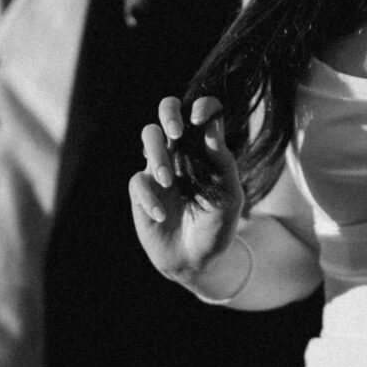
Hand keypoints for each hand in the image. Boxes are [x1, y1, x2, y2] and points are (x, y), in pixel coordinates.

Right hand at [130, 94, 242, 284]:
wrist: (197, 261)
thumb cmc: (216, 226)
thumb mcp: (229, 197)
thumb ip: (223, 162)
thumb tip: (213, 125)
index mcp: (205, 148)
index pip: (201, 113)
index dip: (201, 106)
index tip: (201, 117)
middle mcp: (181, 152)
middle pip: (168, 111)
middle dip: (169, 113)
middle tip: (177, 133)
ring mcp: (159, 169)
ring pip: (149, 136)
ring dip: (157, 155)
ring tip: (168, 181)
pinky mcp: (141, 191)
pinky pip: (138, 182)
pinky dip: (149, 198)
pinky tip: (162, 215)